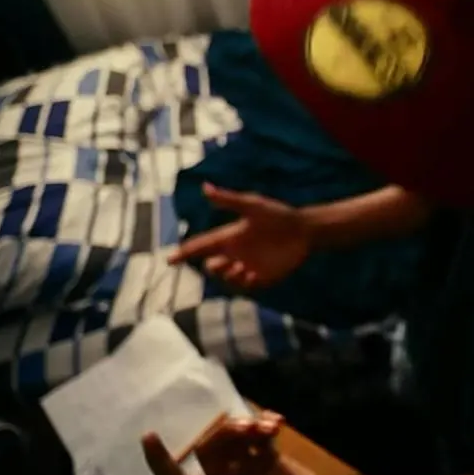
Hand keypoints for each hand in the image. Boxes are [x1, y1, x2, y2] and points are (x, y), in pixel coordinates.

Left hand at [142, 412, 336, 474]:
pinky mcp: (264, 457)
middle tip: (251, 429)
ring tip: (269, 428)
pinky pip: (256, 433)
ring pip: (231, 436)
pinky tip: (279, 423)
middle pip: (209, 448)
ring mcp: (244, 468)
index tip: (149, 436)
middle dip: (227, 433)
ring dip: (248, 426)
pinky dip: (265, 424)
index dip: (161, 462)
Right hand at [167, 183, 310, 289]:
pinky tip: (253, 274)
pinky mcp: (262, 277)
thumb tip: (205, 187)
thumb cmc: (277, 215)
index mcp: (229, 236)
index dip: (185, 252)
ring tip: (243, 269)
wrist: (303, 229)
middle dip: (212, 268)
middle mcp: (235, 253)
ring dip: (230, 276)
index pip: (202, 245)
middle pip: (211, 266)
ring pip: (227, 279)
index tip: (169, 259)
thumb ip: (228, 200)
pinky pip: (246, 287)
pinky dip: (245, 283)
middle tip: (221, 262)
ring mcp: (248, 266)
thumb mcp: (252, 205)